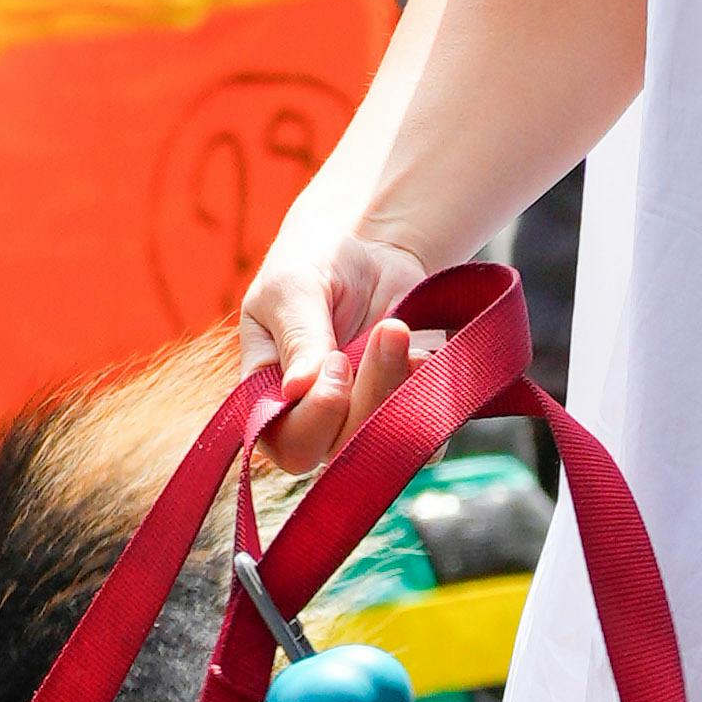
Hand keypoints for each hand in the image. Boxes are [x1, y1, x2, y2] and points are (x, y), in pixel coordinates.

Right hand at [243, 204, 438, 475]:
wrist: (371, 250)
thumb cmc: (316, 264)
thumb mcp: (293, 288)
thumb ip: (297, 338)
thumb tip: (298, 390)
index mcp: (270, 399)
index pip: (289, 445)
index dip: (317, 417)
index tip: (336, 361)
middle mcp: (316, 421)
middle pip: (343, 451)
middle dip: (369, 395)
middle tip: (384, 332)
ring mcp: (362, 419)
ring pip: (388, 445)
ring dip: (401, 388)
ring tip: (397, 329)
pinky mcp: (406, 410)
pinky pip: (429, 433)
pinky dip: (432, 395)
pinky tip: (422, 352)